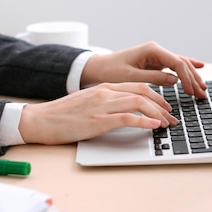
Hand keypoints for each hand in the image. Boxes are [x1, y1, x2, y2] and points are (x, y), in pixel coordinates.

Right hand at [18, 82, 177, 143]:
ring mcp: (102, 105)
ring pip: (139, 102)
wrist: (40, 120)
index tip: (165, 107)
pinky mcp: (98, 120)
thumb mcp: (87, 103)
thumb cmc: (62, 115)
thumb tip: (125, 112)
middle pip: (143, 91)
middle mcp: (105, 93)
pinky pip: (127, 117)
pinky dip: (144, 121)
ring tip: (166, 123)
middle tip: (171, 117)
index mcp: (103, 88)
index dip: (156, 96)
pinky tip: (153, 126)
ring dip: (157, 113)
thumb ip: (106, 103)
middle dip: (162, 104)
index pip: (137, 85)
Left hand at [81, 41, 207, 97]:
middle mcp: (156, 50)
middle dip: (193, 78)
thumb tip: (174, 80)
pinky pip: (174, 65)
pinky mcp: (154, 62)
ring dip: (192, 75)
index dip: (187, 78)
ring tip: (203, 88)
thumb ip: (153, 78)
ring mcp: (156, 55)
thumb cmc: (110, 72)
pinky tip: (199, 67)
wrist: (97, 68)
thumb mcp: (131, 77)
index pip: (177, 63)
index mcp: (151, 50)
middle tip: (202, 93)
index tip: (192, 92)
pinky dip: (186, 69)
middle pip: (182, 63)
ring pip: (180, 64)